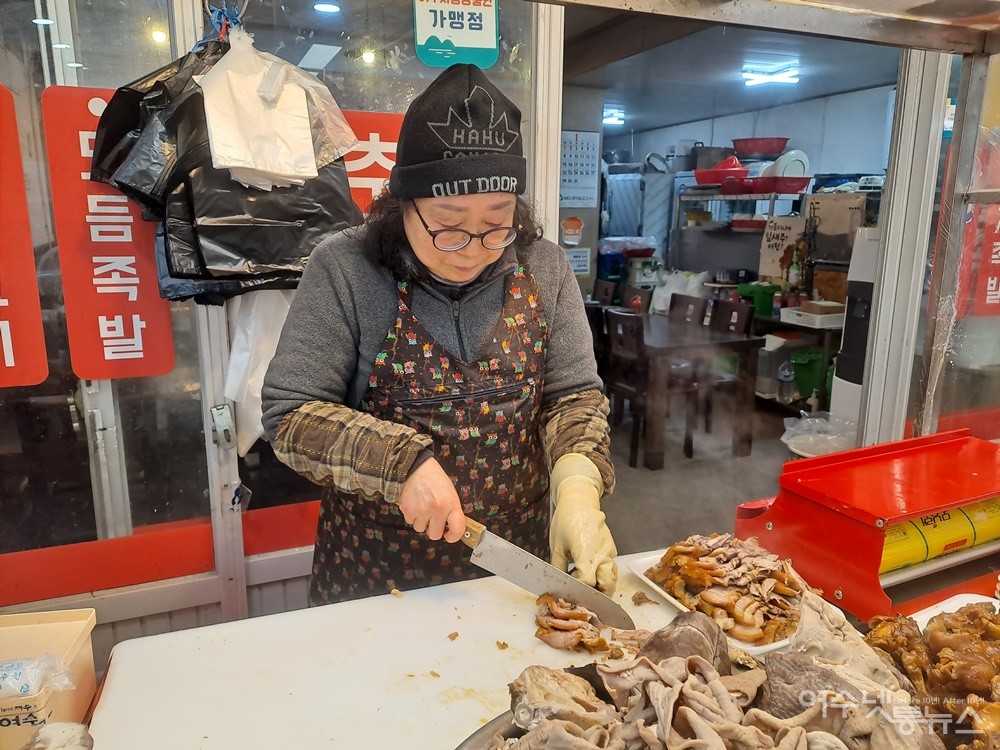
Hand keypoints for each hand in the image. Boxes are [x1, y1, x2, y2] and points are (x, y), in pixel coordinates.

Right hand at [397, 458, 465, 542]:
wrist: (414, 467)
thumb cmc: (434, 478)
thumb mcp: (449, 491)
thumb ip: (451, 509)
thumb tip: (452, 526)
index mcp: (450, 504)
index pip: (457, 529)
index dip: (454, 536)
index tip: (449, 535)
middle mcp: (436, 510)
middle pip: (435, 535)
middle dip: (434, 529)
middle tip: (433, 520)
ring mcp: (421, 511)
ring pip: (420, 529)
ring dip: (421, 522)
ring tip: (422, 508)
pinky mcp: (407, 510)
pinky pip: (410, 521)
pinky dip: (412, 516)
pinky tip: (414, 504)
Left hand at [548, 454, 617, 592]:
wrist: (580, 501)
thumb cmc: (566, 521)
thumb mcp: (557, 546)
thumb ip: (557, 567)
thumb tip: (557, 584)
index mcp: (586, 554)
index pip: (588, 582)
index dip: (579, 590)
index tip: (570, 591)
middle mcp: (602, 554)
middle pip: (607, 585)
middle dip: (597, 594)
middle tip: (584, 597)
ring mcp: (609, 551)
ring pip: (613, 577)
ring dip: (603, 587)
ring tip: (590, 590)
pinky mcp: (611, 548)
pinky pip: (611, 567)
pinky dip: (604, 575)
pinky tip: (592, 575)